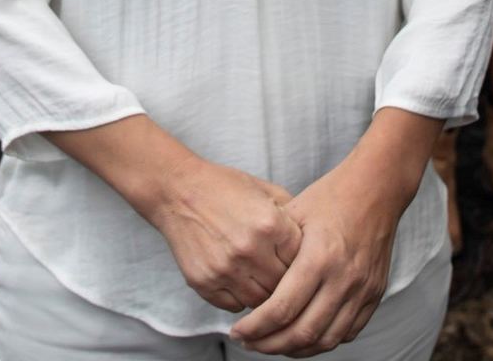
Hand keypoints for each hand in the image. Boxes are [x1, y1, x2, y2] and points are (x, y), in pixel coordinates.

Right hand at [147, 158, 303, 312]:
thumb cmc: (224, 187)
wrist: (176, 191)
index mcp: (271, 224)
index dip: (303, 264)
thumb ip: (294, 215)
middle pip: (284, 287)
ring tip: (261, 279)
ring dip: (264, 295)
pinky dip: (239, 298)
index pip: (302, 262)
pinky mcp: (204, 282)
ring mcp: (225, 269)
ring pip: (260, 302)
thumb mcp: (266, 190)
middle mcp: (250, 249)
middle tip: (283, 277)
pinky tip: (239, 281)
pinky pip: (233, 306)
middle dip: (286, 284)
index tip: (301, 263)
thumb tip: (315, 243)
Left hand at [229, 145, 414, 354]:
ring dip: (296, 350)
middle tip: (250, 343)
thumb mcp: (293, 214)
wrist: (377, 189)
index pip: (282, 309)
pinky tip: (304, 336)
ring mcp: (362, 290)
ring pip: (326, 340)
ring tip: (273, 344)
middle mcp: (343, 279)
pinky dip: (324, 341)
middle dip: (270, 345)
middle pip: (302, 333)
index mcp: (318, 257)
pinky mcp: (375, 294)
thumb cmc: (331, 196)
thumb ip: (273, 249)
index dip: (255, 327)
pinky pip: (348, 332)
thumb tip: (247, 280)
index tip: (238, 331)